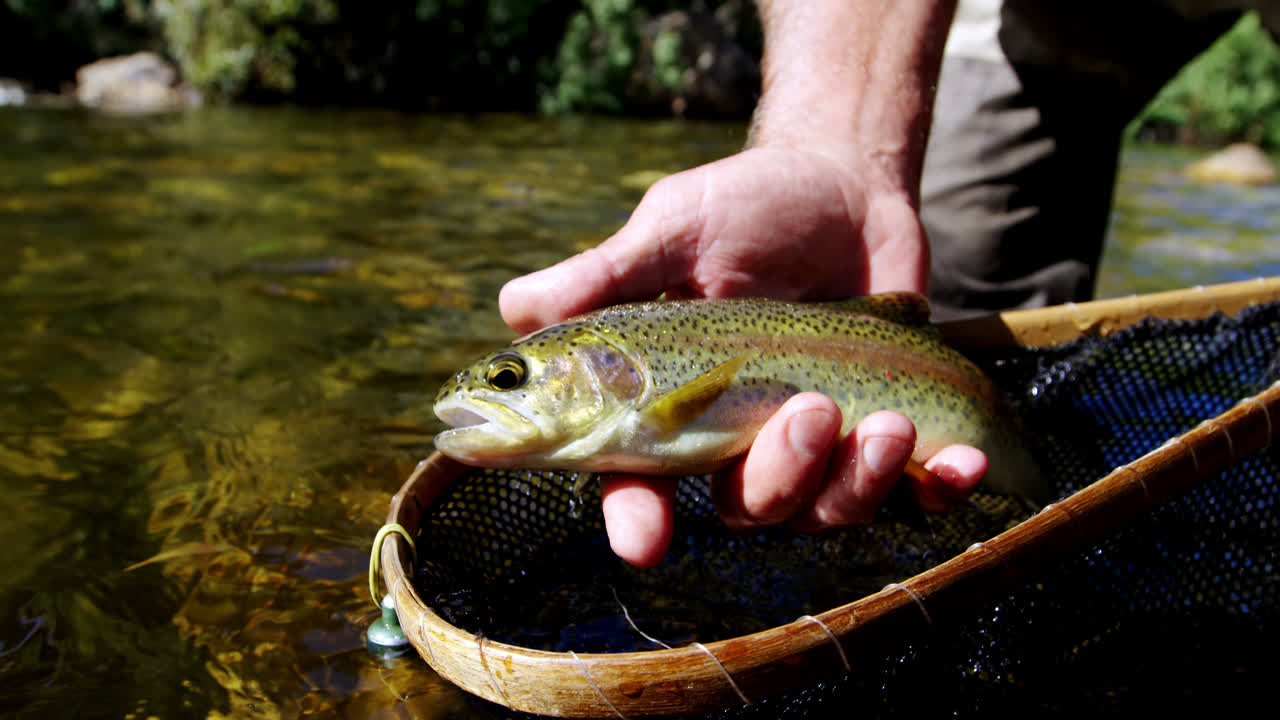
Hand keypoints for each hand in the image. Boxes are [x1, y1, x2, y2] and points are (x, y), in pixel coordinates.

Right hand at [499, 147, 985, 567]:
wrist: (846, 186)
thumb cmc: (745, 206)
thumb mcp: (674, 228)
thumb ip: (605, 274)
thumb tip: (514, 307)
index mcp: (671, 405)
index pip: (638, 481)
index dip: (636, 519)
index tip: (644, 539)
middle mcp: (736, 439)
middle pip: (744, 508)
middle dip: (778, 476)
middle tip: (809, 409)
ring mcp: (814, 445)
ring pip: (823, 510)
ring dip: (856, 480)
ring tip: (886, 418)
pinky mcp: (884, 437)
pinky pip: (908, 493)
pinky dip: (935, 489)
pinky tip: (958, 464)